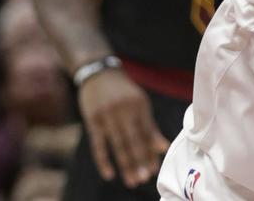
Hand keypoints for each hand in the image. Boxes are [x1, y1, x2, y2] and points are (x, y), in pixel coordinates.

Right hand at [78, 69, 169, 187]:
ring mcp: (107, 115)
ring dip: (126, 164)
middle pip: (133, 140)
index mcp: (140, 105)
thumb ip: (148, 125)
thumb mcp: (139, 103)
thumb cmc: (123, 92)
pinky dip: (104, 160)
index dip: (151, 152)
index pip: (147, 133)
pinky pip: (98, 144)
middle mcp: (124, 110)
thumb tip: (161, 148)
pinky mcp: (92, 120)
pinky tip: (109, 174)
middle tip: (145, 179)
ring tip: (132, 181)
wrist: (98, 73)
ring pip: (118, 144)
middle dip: (140, 161)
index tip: (155, 169)